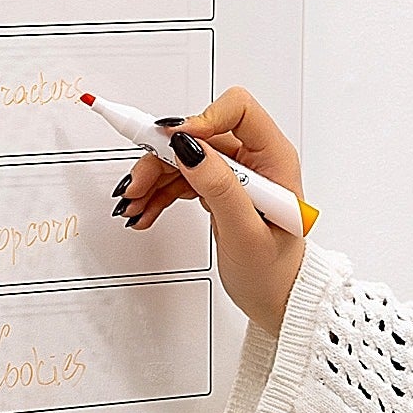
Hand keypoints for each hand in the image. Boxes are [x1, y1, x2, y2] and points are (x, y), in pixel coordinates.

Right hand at [118, 86, 306, 332]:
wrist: (280, 302)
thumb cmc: (276, 273)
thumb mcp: (246, 231)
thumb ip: (219, 186)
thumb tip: (187, 145)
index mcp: (274, 159)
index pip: (237, 110)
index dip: (201, 118)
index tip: (171, 142)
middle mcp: (254, 160)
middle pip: (196, 135)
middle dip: (161, 158)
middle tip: (135, 185)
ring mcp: (233, 175)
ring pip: (181, 157)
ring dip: (152, 179)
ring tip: (132, 206)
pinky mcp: (217, 189)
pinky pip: (180, 179)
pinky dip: (157, 194)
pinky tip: (144, 213)